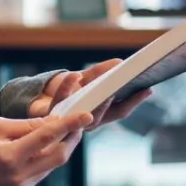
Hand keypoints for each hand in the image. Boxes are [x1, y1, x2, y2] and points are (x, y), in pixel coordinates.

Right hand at [0, 111, 92, 185]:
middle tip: (79, 122)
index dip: (69, 124)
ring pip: (52, 165)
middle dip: (72, 138)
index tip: (86, 115)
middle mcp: (19, 175)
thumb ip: (25, 126)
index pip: (47, 137)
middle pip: (59, 156)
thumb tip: (52, 122)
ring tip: (63, 132)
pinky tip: (44, 147)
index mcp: (10, 156)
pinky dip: (47, 158)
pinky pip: (42, 172)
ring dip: (61, 148)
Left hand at [25, 60, 154, 127]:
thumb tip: (120, 64)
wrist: (37, 98)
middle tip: (127, 87)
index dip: (134, 101)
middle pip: (103, 115)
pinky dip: (68, 87)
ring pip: (83, 113)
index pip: (120, 111)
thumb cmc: (66, 90)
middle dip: (116, 102)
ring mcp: (68, 121)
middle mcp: (85, 121)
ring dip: (94, 99)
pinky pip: (60, 101)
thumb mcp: (85, 79)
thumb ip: (101, 73)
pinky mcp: (51, 115)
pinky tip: (74, 75)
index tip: (148, 88)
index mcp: (98, 114)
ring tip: (106, 84)